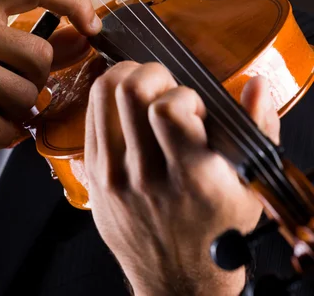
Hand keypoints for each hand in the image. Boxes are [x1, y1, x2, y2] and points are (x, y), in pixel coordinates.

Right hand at [0, 0, 100, 167]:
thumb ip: (29, 40)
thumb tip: (81, 38)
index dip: (74, 2)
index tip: (92, 24)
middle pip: (41, 54)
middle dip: (34, 79)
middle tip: (4, 86)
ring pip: (29, 94)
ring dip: (16, 109)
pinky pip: (10, 128)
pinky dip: (2, 134)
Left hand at [85, 61, 279, 295]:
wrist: (176, 279)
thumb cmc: (214, 231)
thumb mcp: (249, 185)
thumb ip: (257, 128)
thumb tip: (254, 85)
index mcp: (190, 178)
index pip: (168, 110)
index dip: (184, 94)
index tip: (194, 108)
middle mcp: (145, 175)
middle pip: (130, 91)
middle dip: (153, 73)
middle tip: (166, 87)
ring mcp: (111, 175)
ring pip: (102, 95)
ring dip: (126, 76)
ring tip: (145, 89)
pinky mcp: (91, 173)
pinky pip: (90, 114)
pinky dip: (109, 98)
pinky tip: (127, 107)